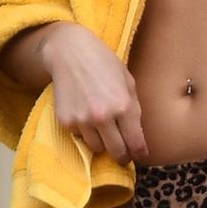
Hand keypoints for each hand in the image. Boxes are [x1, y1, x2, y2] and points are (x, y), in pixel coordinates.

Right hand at [40, 23, 147, 163]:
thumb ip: (134, 110)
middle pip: (117, 152)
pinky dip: (85, 131)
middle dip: (122, 155)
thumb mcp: (128, 82)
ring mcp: (83, 120)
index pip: (135, 143)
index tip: (140, 156)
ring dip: (102, 142)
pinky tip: (85, 113)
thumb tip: (137, 137)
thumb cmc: (104, 64)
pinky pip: (80, 137)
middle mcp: (103, 116)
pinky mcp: (66, 121)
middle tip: (123, 152)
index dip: (140, 153)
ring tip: (102, 127)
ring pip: (97, 148)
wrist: (69, 52)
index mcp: (123, 105)